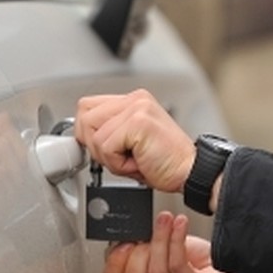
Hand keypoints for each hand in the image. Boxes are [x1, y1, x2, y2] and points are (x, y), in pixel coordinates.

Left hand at [75, 89, 194, 192]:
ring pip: (93, 134)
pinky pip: (106, 146)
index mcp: (133, 100)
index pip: (88, 107)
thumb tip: (83, 136)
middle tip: (120, 157)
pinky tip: (138, 162)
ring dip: (108, 157)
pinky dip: (118, 164)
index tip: (104, 150)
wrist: (190, 172)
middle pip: (84, 116)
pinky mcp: (137, 122)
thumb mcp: (131, 142)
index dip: (89, 132)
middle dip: (95, 145)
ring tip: (133, 159)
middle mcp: (135, 99)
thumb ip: (110, 131)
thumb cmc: (165, 162)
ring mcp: (137, 108)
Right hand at [104, 211, 272, 272]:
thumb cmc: (200, 266)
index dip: (113, 264)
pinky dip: (175, 239)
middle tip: (146, 234)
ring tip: (166, 220)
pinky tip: (179, 224)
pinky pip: (178, 266)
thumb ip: (144, 247)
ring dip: (158, 239)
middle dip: (135, 253)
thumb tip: (128, 229)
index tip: (123, 240)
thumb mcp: (165, 253)